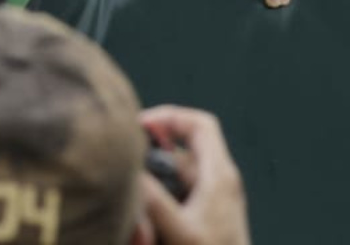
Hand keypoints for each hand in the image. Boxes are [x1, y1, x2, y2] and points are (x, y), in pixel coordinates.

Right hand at [139, 106, 252, 244]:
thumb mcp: (180, 232)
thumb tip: (129, 171)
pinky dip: (162, 194)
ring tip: (135, 188)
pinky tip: (147, 214)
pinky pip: (181, 193)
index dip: (169, 117)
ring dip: (156, 177)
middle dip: (156, 149)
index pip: (200, 124)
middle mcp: (220, 182)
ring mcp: (216, 200)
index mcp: (220, 175)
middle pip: (186, 146)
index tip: (141, 126)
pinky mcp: (209, 217)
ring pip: (180, 171)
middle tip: (131, 157)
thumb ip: (152, 200)